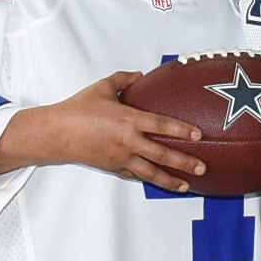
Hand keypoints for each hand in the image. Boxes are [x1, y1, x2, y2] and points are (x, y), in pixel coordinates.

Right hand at [0, 71, 206, 185]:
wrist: (57, 133)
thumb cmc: (78, 109)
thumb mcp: (103, 87)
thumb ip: (124, 79)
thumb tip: (140, 75)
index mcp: (128, 119)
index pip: (162, 125)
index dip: (182, 130)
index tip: (198, 134)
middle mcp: (128, 141)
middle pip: (162, 154)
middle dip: (185, 161)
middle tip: (202, 166)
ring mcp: (121, 157)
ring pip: (151, 172)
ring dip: (171, 180)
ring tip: (187, 185)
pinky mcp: (113, 168)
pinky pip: (135, 175)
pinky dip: (149, 179)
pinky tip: (160, 181)